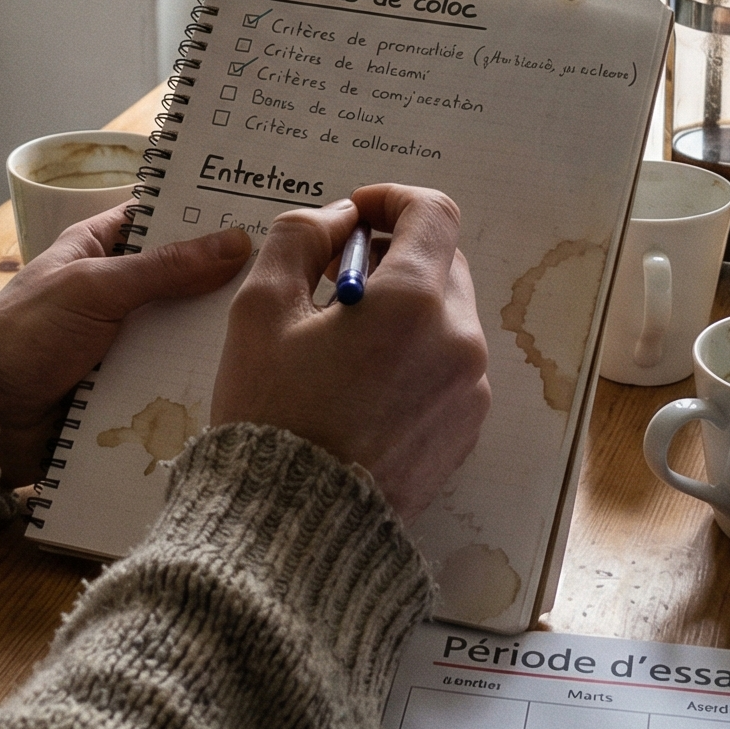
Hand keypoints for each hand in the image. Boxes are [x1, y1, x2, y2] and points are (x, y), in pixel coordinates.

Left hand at [0, 205, 251, 485]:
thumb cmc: (26, 336)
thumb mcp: (95, 288)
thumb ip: (164, 268)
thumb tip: (236, 242)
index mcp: (99, 248)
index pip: (161, 217)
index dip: (204, 211)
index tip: (259, 206)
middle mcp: (116, 290)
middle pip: (183, 277)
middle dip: (223, 278)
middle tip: (288, 271)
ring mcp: (124, 339)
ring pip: (182, 329)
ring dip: (213, 332)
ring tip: (279, 323)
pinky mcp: (128, 384)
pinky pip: (172, 375)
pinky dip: (196, 375)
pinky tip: (243, 373)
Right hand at [210, 183, 490, 520]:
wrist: (290, 528)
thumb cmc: (270, 414)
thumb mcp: (260, 309)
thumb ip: (299, 238)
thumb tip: (337, 219)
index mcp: (415, 301)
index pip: (433, 213)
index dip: (391, 200)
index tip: (354, 217)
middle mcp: (459, 339)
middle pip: (442, 263)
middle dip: (392, 257)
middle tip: (333, 282)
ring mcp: (469, 389)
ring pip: (446, 316)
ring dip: (403, 308)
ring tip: (342, 342)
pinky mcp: (466, 429)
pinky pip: (448, 365)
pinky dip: (414, 355)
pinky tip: (362, 384)